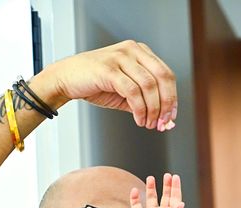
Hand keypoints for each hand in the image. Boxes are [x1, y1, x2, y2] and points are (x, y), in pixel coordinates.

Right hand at [46, 41, 176, 128]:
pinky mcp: (109, 69)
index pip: (166, 74)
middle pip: (162, 77)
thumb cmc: (96, 84)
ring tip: (148, 124)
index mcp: (140, 52)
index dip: (172, 98)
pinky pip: (133, 92)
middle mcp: (132, 50)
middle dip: (166, 104)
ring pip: (148, 86)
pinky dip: (140, 110)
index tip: (171, 117)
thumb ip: (144, 101)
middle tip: (162, 123)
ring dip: (152, 110)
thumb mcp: (126, 92)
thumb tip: (163, 119)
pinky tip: (139, 120)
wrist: (67, 79)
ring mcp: (121, 57)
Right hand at [130, 174, 183, 207]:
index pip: (175, 197)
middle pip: (165, 195)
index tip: (175, 177)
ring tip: (150, 178)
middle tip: (167, 175)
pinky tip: (134, 190)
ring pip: (151, 197)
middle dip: (166, 185)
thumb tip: (182, 203)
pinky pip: (136, 204)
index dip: (175, 187)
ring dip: (151, 188)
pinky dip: (135, 197)